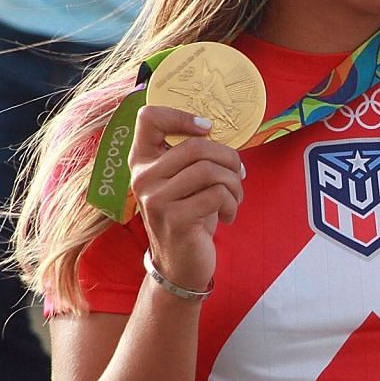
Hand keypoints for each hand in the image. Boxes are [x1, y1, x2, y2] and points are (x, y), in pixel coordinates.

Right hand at [129, 104, 244, 294]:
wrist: (180, 264)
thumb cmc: (189, 215)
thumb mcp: (184, 181)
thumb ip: (192, 156)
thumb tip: (223, 135)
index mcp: (142, 161)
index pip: (149, 117)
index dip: (182, 116)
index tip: (207, 129)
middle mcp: (142, 177)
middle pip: (196, 145)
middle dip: (228, 158)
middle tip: (238, 174)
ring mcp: (155, 199)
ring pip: (209, 170)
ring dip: (233, 183)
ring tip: (234, 197)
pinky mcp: (173, 219)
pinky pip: (215, 195)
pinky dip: (231, 204)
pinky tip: (227, 215)